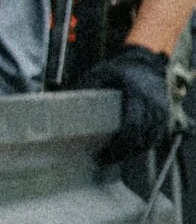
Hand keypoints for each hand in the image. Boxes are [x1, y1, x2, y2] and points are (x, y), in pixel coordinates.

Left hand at [81, 43, 174, 162]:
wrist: (143, 63)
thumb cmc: (117, 70)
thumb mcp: (98, 74)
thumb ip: (85, 88)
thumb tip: (58, 103)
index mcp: (137, 94)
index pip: (132, 126)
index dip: (120, 144)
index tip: (104, 153)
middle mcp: (154, 104)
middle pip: (141, 138)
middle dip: (123, 153)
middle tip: (103, 159)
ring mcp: (162, 111)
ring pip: (150, 140)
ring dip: (133, 152)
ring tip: (111, 157)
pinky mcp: (165, 116)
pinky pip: (157, 137)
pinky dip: (142, 146)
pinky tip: (126, 151)